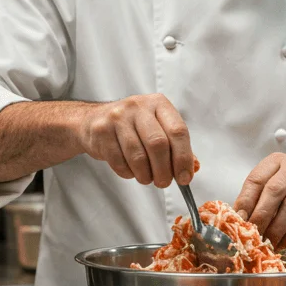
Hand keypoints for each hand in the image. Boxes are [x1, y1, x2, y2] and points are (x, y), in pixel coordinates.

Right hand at [78, 93, 194, 187]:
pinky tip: (130, 170)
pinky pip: (119, 162)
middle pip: (158, 144)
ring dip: (145, 175)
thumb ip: (176, 146)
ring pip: (138, 156)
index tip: (185, 178)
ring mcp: (117, 117)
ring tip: (146, 178)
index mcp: (158, 103)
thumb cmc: (132, 127)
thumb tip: (192, 168)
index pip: (178, 131)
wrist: (92, 120)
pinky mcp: (101, 131)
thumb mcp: (157, 128)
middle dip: (164, 171)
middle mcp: (138, 106)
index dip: (183, 158)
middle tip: (164, 182)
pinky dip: (128, 173)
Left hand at [234, 153, 285, 248]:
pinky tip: (283, 243)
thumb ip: (256, 201)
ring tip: (267, 243)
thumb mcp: (273, 191)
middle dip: (261, 216)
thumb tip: (238, 221)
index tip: (238, 220)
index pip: (256, 180)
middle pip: (273, 191)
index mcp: (275, 161)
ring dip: (276, 229)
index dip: (245, 202)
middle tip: (253, 235)